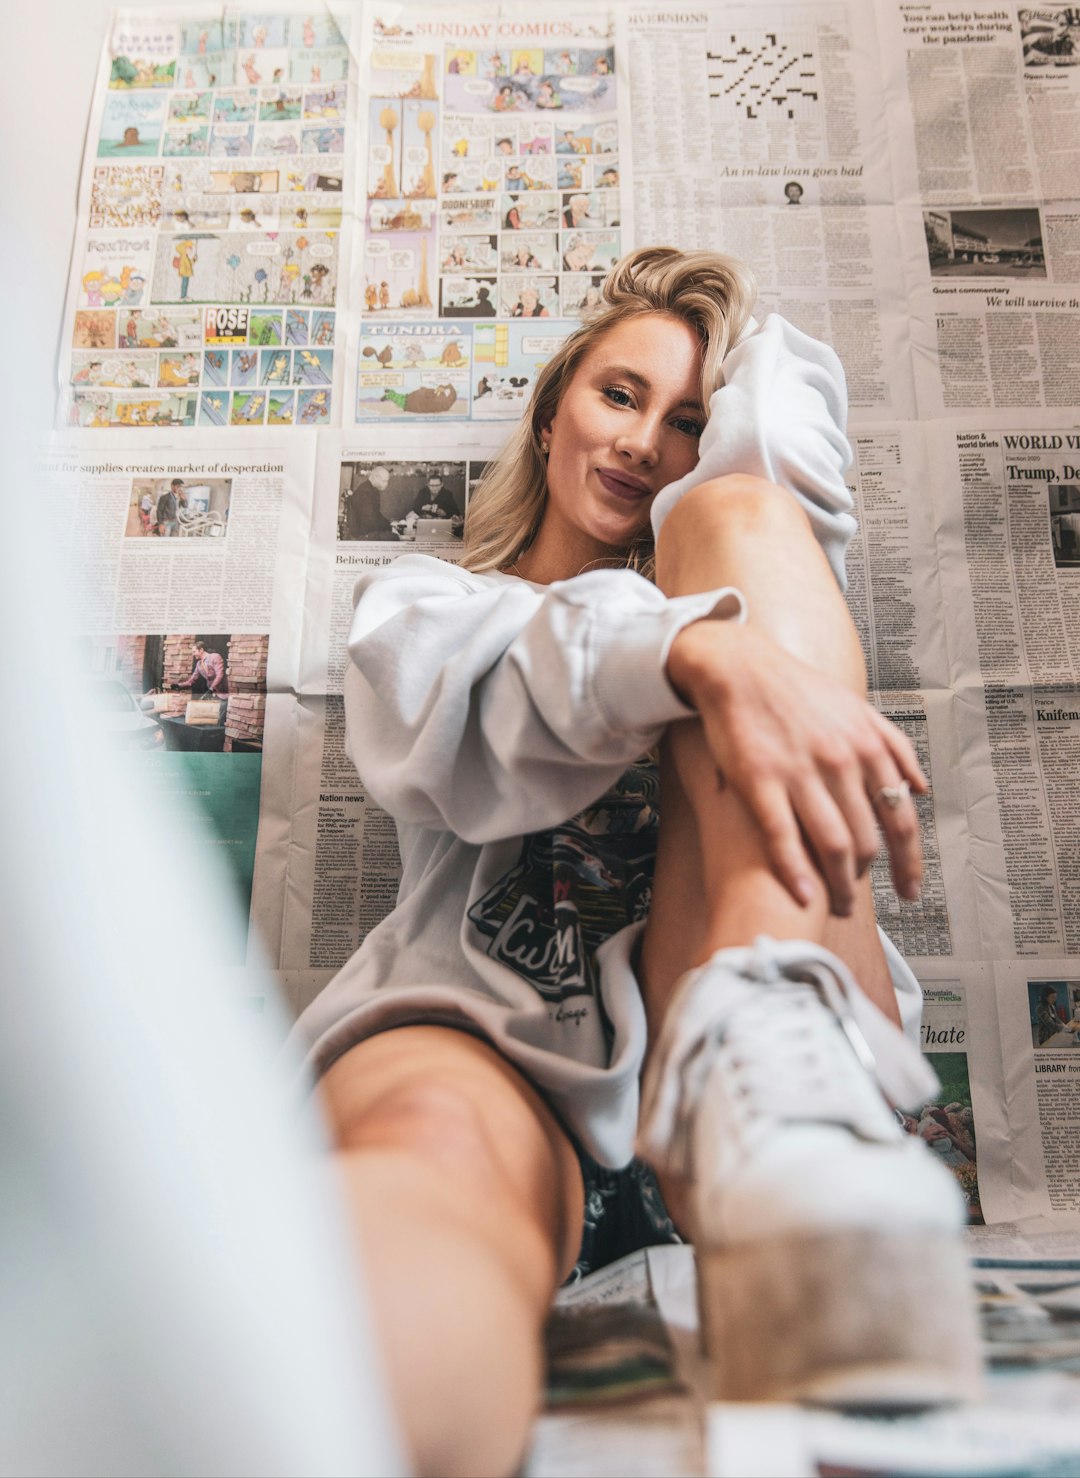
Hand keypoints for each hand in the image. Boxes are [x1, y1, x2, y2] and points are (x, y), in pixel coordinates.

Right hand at [666, 619, 927, 915]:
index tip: (910, 892)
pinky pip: (783, 837)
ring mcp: (801, 772)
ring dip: (838, 886)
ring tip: (833, 906)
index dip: (909, 863)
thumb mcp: (858, 710)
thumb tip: (921, 789)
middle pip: (867, 841)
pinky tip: (803, 896)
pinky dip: (796, 872)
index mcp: (868, 748)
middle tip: (855, 903)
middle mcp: (841, 762)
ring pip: (833, 846)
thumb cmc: (797, 691)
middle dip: (865, 881)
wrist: (740, 667)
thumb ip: (894, 747)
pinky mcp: (760, 780)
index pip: (900, 819)